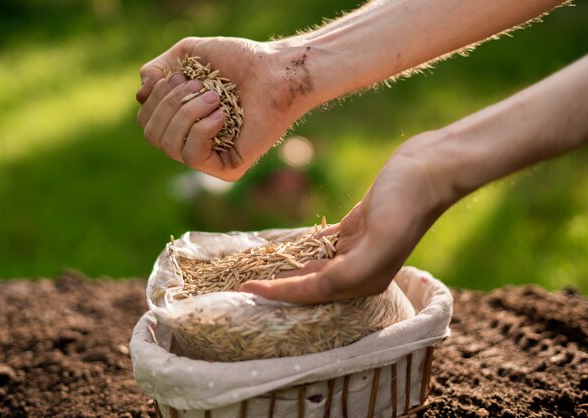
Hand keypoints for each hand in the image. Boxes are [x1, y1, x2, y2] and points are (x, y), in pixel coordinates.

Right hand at [136, 37, 315, 180]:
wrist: (276, 72)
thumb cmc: (239, 61)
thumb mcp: (187, 54)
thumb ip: (156, 69)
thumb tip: (140, 95)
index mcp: (181, 119)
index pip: (146, 120)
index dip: (155, 97)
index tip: (182, 76)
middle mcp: (192, 141)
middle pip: (151, 134)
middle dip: (170, 104)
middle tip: (200, 86)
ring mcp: (210, 158)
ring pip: (168, 146)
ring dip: (186, 114)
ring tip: (214, 98)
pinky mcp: (227, 170)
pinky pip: (192, 157)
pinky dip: (202, 130)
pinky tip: (221, 116)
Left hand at [239, 134, 453, 302]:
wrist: (428, 167)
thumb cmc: (407, 201)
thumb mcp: (383, 235)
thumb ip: (353, 268)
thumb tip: (322, 286)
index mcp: (365, 280)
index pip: (313, 292)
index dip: (278, 292)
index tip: (247, 288)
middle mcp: (360, 271)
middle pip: (309, 285)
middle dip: (276, 285)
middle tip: (241, 282)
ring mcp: (357, 249)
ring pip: (312, 266)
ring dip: (285, 268)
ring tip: (255, 267)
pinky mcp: (354, 229)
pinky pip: (320, 245)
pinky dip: (300, 247)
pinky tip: (280, 247)